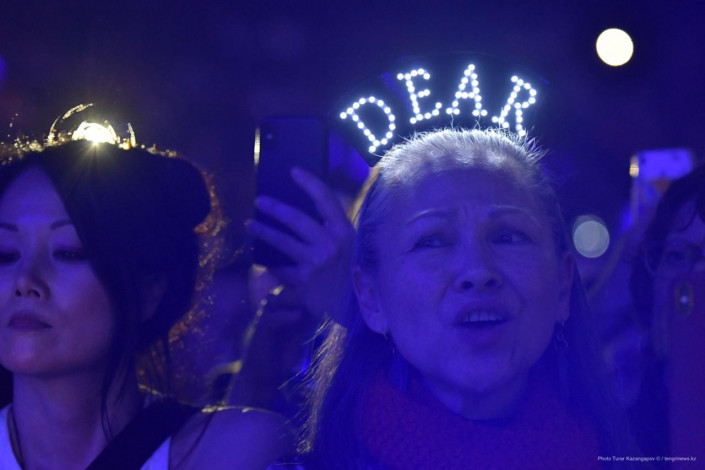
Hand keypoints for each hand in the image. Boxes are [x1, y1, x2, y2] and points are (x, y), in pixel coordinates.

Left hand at [246, 168, 354, 320]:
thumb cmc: (357, 274)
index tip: (294, 171)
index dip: (309, 183)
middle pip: (296, 220)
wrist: (362, 310)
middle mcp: (329, 246)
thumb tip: (313, 210)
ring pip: (282, 243)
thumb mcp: (353, 247)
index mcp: (344, 233)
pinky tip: (262, 266)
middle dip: (275, 208)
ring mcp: (315, 266)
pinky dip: (271, 270)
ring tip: (249, 224)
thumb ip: (334, 230)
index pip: (326, 200)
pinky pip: (281, 273)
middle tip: (260, 201)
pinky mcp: (304, 286)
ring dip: (263, 232)